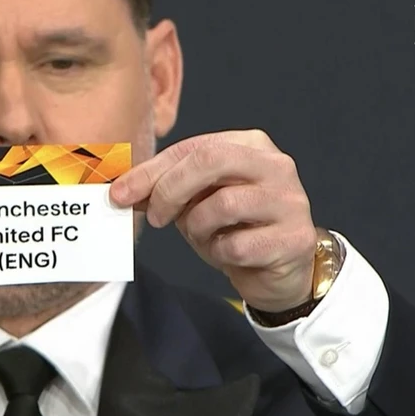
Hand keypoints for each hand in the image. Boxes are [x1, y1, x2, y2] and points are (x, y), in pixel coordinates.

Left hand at [110, 130, 317, 312]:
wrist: (278, 270)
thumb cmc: (234, 229)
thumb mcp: (196, 202)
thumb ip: (164, 190)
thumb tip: (120, 190)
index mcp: (250, 145)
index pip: (193, 147)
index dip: (151, 171)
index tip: (120, 193)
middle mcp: (275, 166)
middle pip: (211, 160)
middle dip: (170, 189)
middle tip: (155, 217)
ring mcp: (289, 201)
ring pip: (224, 204)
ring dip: (198, 227)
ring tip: (202, 236)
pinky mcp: (294, 239)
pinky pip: (238, 245)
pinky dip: (220, 252)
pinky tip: (227, 253)